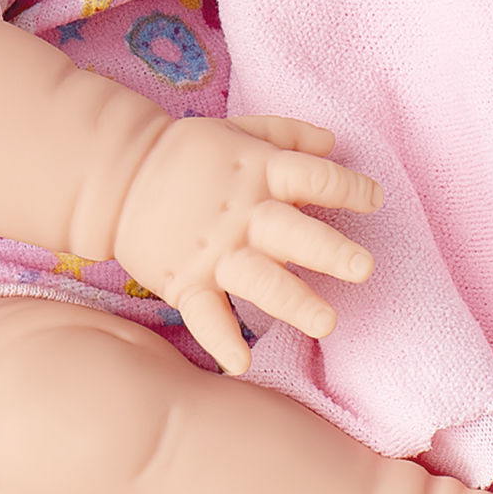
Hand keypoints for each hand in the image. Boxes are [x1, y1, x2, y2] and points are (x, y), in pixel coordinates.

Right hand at [115, 114, 382, 373]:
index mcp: (259, 173)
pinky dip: (220, 340)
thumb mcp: (240, 129)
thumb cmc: (188, 152)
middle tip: (365, 268)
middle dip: (330, 250)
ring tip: (327, 323)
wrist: (118, 175)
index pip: (313, 177)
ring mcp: (214, 252)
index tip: (374, 200)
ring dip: (293, 301)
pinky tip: (241, 364)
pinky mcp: (185, 281)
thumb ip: (288, 135)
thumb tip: (335, 144)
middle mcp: (243, 215)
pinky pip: (205, 314)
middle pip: (293, 232)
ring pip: (259, 279)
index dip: (347, 186)